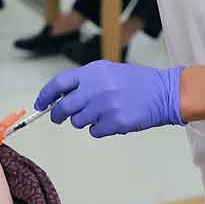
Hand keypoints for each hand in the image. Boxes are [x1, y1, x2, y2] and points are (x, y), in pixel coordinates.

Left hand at [37, 61, 182, 137]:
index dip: (45, 95)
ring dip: (84, 121)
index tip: (40, 104)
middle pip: (63, 108)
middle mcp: (95, 88)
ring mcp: (104, 107)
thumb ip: (85, 82)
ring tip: (102, 113)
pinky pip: (94, 132)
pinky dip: (100, 129)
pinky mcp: (114, 123)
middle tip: (59, 117)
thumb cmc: (136, 82)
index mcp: (92, 72)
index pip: (59, 84)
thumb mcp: (108, 72)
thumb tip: (61, 96)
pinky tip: (113, 120)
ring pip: (78, 122)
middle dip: (58, 115)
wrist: (164, 93)